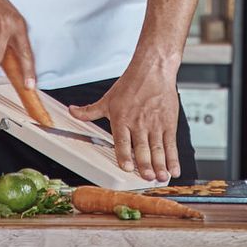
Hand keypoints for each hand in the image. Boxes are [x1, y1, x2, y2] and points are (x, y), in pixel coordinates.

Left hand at [68, 65, 182, 181]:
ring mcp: (155, 124)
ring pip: (158, 148)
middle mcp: (139, 123)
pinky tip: (174, 169)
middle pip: (142, 147)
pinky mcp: (169, 123)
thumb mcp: (107, 99)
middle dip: (145, 164)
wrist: (153, 69)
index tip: (127, 167)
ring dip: (160, 164)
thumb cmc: (131, 84)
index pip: (122, 140)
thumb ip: (90, 111)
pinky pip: (171, 144)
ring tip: (161, 177)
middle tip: (147, 177)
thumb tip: (72, 112)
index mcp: (122, 118)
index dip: (124, 155)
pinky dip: (173, 158)